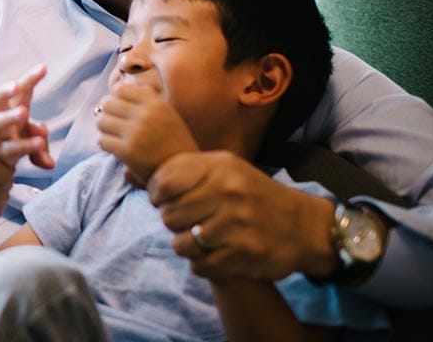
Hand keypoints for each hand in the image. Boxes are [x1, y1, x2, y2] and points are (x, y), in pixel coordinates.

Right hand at [0, 67, 55, 169]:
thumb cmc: (18, 137)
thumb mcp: (30, 131)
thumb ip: (38, 132)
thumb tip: (42, 135)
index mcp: (12, 107)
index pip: (19, 89)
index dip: (30, 78)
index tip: (43, 68)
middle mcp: (2, 118)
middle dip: (4, 92)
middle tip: (15, 86)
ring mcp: (1, 136)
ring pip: (0, 124)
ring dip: (10, 117)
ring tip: (22, 112)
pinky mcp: (4, 153)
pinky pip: (14, 149)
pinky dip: (29, 147)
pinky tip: (43, 151)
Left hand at [96, 78, 197, 186]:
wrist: (185, 173)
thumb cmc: (174, 143)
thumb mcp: (168, 114)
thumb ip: (148, 98)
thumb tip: (123, 85)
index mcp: (156, 104)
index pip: (121, 89)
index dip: (115, 98)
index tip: (118, 107)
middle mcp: (146, 115)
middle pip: (108, 103)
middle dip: (107, 112)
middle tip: (112, 122)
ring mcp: (136, 133)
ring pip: (102, 121)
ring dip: (104, 128)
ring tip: (113, 135)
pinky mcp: (128, 152)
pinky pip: (102, 140)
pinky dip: (105, 144)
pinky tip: (115, 148)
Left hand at [147, 150, 337, 280]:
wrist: (303, 226)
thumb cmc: (251, 194)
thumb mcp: (223, 168)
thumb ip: (182, 170)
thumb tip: (129, 176)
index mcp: (219, 167)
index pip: (165, 181)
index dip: (157, 194)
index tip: (165, 199)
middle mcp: (228, 192)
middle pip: (170, 215)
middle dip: (172, 221)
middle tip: (186, 221)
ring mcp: (236, 225)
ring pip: (180, 243)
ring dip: (184, 245)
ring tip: (198, 238)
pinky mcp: (243, 255)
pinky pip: (200, 266)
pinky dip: (201, 264)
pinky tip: (213, 254)